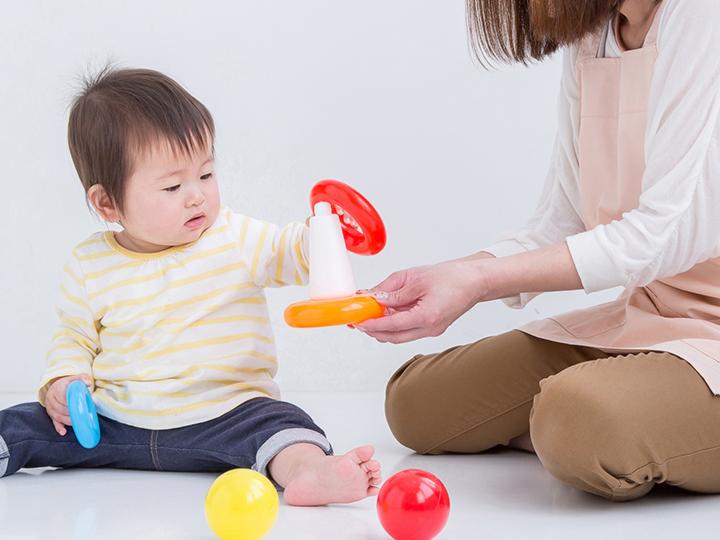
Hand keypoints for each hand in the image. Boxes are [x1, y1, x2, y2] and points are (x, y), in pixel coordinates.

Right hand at [44, 374, 93, 435]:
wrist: (57, 386)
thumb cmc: (68, 383)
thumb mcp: (75, 378)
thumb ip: (82, 378)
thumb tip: (89, 383)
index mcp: (57, 388)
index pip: (61, 396)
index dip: (69, 401)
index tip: (77, 404)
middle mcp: (51, 398)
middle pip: (59, 407)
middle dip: (70, 412)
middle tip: (80, 414)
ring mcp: (50, 407)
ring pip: (57, 415)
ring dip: (67, 420)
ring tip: (77, 422)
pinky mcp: (51, 415)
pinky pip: (54, 421)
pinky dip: (58, 427)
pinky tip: (63, 431)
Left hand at [356, 257, 491, 343]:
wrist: (475, 281)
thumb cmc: (452, 276)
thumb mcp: (416, 278)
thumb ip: (393, 291)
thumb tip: (374, 298)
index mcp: (427, 317)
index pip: (391, 326)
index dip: (371, 324)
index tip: (358, 321)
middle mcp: (429, 329)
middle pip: (393, 337)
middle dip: (374, 330)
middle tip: (359, 319)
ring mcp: (432, 330)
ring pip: (400, 336)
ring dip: (383, 328)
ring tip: (371, 314)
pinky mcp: (432, 327)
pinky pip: (408, 330)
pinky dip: (395, 324)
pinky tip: (387, 313)